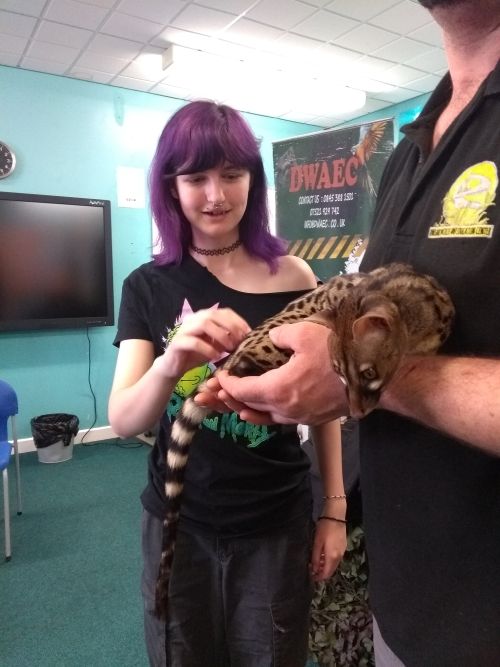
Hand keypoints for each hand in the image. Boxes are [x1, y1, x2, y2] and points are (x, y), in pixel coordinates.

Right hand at [157, 308, 249, 379]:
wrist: (174, 367)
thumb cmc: (196, 354)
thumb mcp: (216, 346)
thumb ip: (227, 339)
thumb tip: (246, 337)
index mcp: (204, 317)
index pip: (224, 312)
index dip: (238, 321)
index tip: (248, 334)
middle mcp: (193, 319)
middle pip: (215, 315)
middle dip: (231, 328)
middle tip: (239, 342)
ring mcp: (184, 329)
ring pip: (204, 324)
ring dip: (220, 336)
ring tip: (229, 348)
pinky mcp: (177, 342)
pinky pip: (194, 342)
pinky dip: (207, 349)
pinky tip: (215, 357)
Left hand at [214, 322, 349, 424]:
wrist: (372, 376)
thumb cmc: (338, 353)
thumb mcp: (304, 333)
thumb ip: (281, 336)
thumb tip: (274, 338)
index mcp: (278, 388)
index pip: (243, 390)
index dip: (228, 383)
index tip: (221, 375)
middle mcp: (286, 408)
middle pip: (251, 406)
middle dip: (234, 397)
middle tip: (223, 390)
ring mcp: (301, 417)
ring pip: (267, 417)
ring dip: (250, 409)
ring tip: (239, 404)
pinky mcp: (314, 418)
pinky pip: (283, 419)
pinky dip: (269, 414)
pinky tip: (269, 408)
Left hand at [310, 518, 346, 581]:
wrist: (336, 516)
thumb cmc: (324, 528)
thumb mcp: (317, 543)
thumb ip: (315, 558)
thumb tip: (314, 569)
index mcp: (332, 557)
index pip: (326, 573)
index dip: (319, 577)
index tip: (311, 576)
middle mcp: (339, 557)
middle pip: (331, 570)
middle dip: (321, 572)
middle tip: (312, 569)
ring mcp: (342, 552)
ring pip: (334, 564)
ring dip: (325, 566)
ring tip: (315, 562)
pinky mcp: (343, 546)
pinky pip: (336, 558)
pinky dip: (329, 560)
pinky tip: (323, 555)